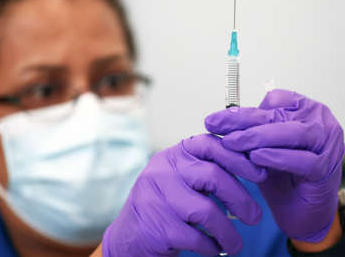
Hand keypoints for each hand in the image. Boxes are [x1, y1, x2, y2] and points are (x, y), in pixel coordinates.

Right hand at [102, 134, 265, 256]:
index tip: (260, 174)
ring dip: (229, 232)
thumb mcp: (181, 178)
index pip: (208, 144)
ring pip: (207, 211)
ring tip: (237, 245)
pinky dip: (212, 247)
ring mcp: (157, 197)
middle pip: (212, 177)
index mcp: (173, 155)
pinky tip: (215, 249)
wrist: (131, 234)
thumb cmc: (166, 204)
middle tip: (255, 218)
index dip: (238, 157)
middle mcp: (163, 171)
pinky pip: (196, 237)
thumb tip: (253, 168)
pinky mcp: (158, 226)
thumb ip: (206, 169)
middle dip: (241, 199)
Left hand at [205, 89, 343, 242]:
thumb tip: (218, 120)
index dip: (243, 110)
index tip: (216, 120)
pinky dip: (277, 157)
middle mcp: (319, 122)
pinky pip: (303, 160)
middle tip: (216, 127)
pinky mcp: (326, 169)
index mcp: (304, 110)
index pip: (273, 101)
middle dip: (242, 121)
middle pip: (278, 115)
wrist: (298, 209)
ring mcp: (327, 145)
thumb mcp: (260, 147)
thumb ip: (248, 131)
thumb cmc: (281, 174)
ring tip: (233, 143)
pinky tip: (256, 157)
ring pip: (294, 133)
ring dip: (259, 137)